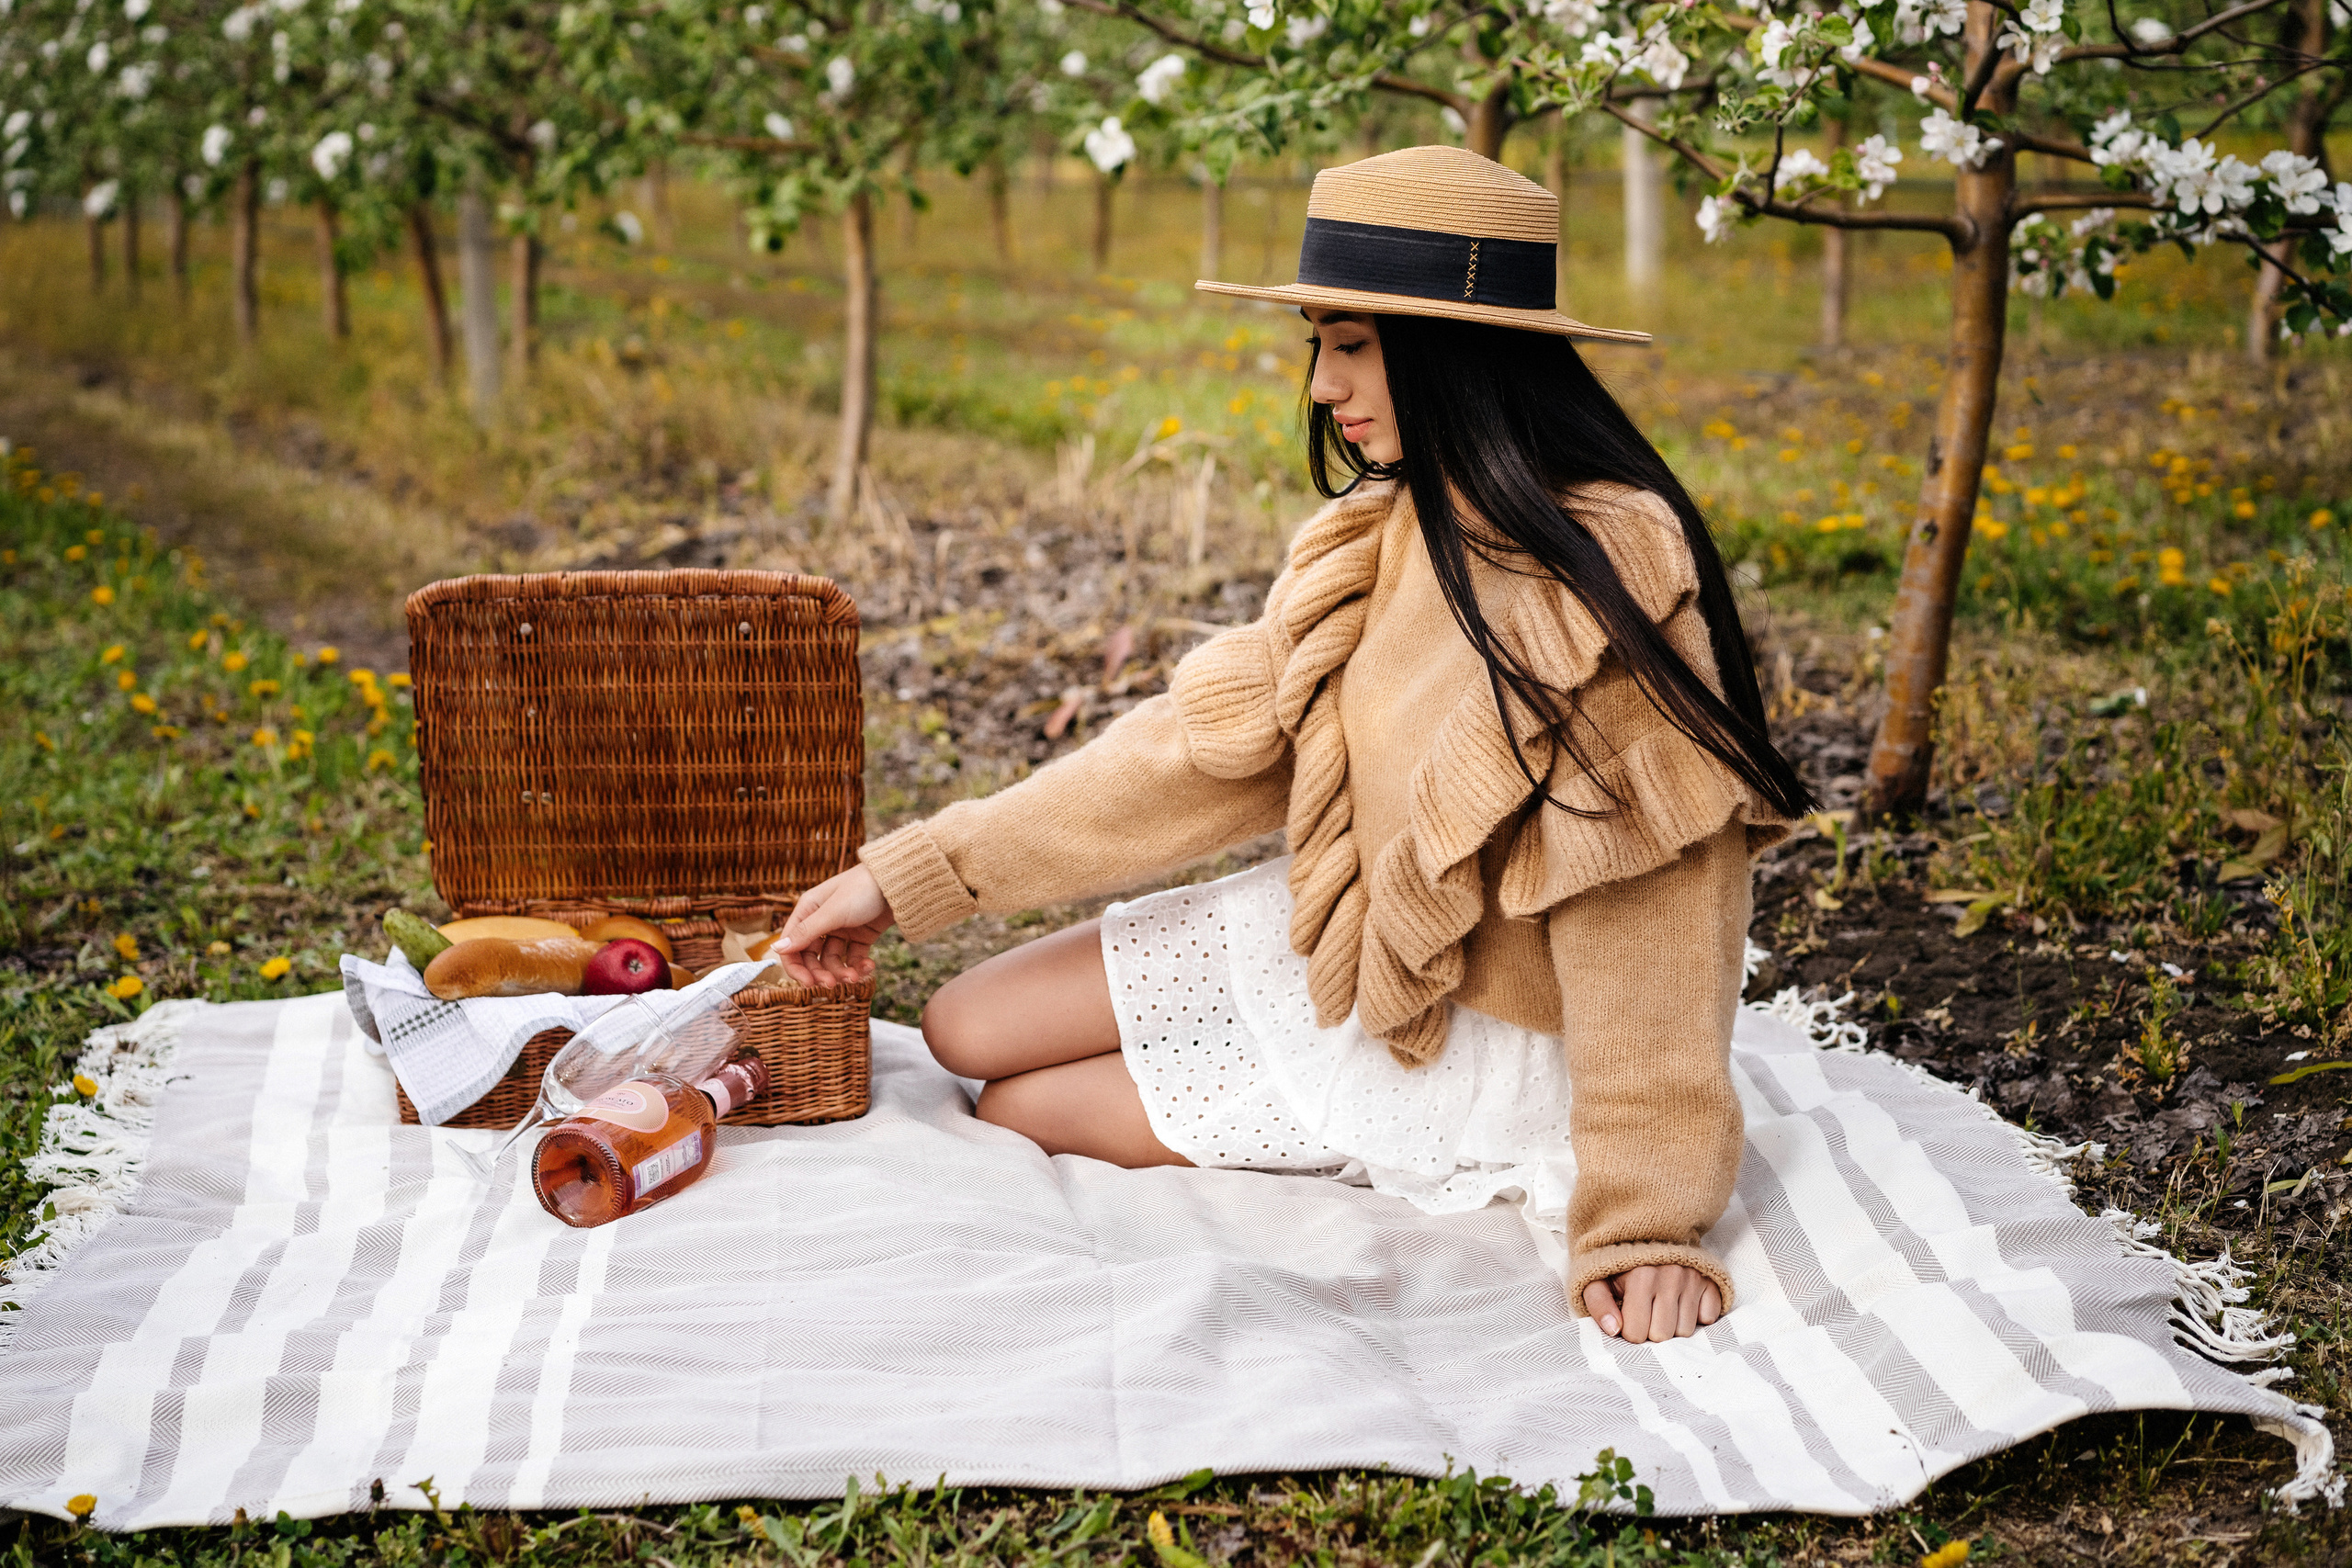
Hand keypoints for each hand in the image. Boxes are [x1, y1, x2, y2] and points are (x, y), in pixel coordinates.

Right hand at [774, 864, 895, 987]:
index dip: (796, 967)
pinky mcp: (860, 936)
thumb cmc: (862, 889)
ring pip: (833, 960)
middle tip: (832, 984)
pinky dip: (859, 965)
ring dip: (842, 972)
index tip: (807, 983)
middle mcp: (821, 921)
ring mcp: (841, 929)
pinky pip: (854, 957)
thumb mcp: (832, 912)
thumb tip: (775, 949)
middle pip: (812, 957)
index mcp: (808, 911)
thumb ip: (805, 933)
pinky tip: (870, 966)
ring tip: (855, 977)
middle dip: (821, 972)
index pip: (792, 945)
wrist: (900, 882)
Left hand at [1581, 1264, 1722, 1342]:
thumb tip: (1613, 1330)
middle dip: (1650, 1330)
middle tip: (1644, 1311)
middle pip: (1662, 1336)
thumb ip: (1598, 1304)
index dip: (1628, 1330)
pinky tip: (1682, 1302)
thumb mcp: (1596, 1278)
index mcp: (1641, 1278)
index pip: (1635, 1333)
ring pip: (1685, 1330)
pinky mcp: (1710, 1281)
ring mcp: (1694, 1279)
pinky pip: (1708, 1318)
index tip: (1626, 1315)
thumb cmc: (1618, 1263)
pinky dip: (1696, 1316)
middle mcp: (1671, 1277)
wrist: (1646, 1232)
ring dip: (1672, 1325)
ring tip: (1661, 1306)